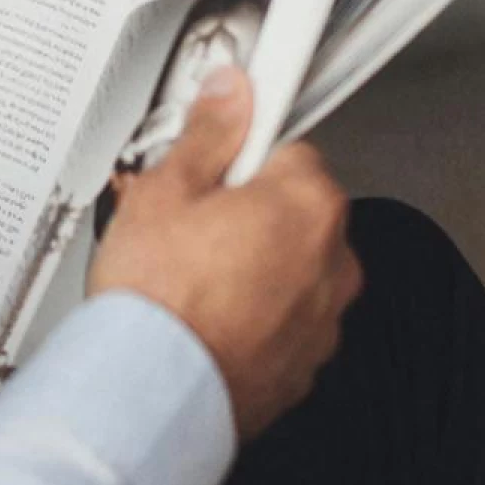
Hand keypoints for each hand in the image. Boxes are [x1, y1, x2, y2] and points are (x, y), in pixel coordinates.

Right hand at [88, 67, 362, 438]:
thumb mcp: (166, 190)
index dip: (242, 146)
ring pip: (290, 266)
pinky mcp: (305, 364)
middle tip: (188, 217)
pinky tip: (203, 311)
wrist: (150, 391)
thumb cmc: (158, 298)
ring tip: (189, 271)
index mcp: (307, 205)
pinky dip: (253, 312)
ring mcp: (323, 318)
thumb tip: (231, 94)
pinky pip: (283, 317)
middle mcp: (333, 262)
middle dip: (246, 206)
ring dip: (253, 261)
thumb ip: (209, 133)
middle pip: (292, 207)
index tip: (224, 146)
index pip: (289, 144)